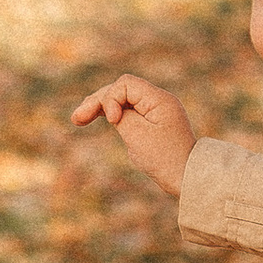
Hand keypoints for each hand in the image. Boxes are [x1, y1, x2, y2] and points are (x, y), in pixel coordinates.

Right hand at [71, 74, 196, 198]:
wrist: (186, 178)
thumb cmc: (164, 158)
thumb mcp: (137, 135)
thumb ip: (121, 115)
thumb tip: (111, 107)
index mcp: (160, 99)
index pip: (126, 84)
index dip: (111, 99)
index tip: (113, 122)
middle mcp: (158, 100)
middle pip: (121, 90)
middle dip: (98, 102)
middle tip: (76, 119)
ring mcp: (154, 111)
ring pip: (121, 100)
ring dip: (100, 107)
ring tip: (77, 119)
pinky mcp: (150, 122)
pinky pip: (127, 111)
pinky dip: (111, 115)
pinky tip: (93, 118)